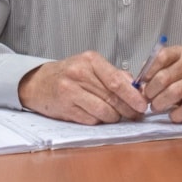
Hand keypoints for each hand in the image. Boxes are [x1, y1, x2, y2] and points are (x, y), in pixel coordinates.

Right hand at [18, 51, 146, 123]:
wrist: (38, 83)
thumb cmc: (70, 74)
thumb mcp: (91, 67)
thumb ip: (114, 75)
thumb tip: (138, 88)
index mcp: (90, 60)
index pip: (117, 81)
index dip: (133, 96)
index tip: (143, 105)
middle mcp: (79, 74)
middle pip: (112, 98)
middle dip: (128, 109)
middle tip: (136, 115)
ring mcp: (71, 91)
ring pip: (104, 112)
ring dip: (114, 117)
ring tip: (115, 115)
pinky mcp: (65, 108)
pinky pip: (91, 120)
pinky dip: (99, 121)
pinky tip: (97, 115)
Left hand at [137, 45, 181, 121]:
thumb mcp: (179, 67)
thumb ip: (160, 70)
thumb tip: (139, 81)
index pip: (161, 56)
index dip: (147, 72)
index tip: (142, 83)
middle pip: (164, 78)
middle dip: (151, 92)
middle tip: (148, 100)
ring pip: (173, 93)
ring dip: (160, 104)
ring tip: (157, 107)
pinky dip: (176, 115)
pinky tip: (173, 116)